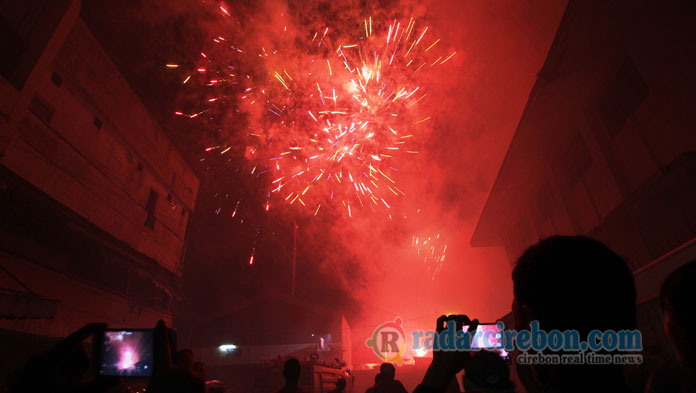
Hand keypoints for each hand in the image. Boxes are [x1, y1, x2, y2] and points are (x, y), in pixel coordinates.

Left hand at [6, 323, 120, 392]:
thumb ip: (97, 386)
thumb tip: (118, 379)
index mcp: (51, 359)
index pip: (75, 337)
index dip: (90, 329)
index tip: (104, 325)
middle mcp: (43, 356)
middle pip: (72, 350)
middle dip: (79, 363)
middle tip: (77, 379)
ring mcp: (37, 360)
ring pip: (65, 356)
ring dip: (72, 368)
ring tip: (67, 383)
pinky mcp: (34, 364)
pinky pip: (56, 361)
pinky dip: (63, 370)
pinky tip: (61, 381)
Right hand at [146, 320, 204, 392]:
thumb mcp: (149, 391)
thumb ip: (150, 378)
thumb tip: (137, 373)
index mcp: (164, 375)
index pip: (161, 347)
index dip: (161, 333)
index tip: (162, 323)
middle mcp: (182, 375)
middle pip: (186, 353)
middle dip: (181, 359)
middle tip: (175, 371)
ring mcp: (197, 382)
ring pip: (199, 365)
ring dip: (192, 371)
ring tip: (185, 384)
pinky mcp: (207, 389)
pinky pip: (207, 380)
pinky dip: (200, 383)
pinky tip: (192, 390)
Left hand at [420, 314, 478, 390]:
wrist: (442, 368)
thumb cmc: (456, 364)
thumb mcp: (468, 360)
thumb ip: (475, 353)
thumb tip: (481, 349)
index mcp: (465, 342)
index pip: (472, 327)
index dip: (475, 322)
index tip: (476, 321)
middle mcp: (455, 336)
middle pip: (461, 318)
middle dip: (466, 318)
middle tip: (467, 322)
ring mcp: (446, 334)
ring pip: (451, 317)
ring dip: (456, 317)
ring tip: (457, 321)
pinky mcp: (438, 333)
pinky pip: (440, 320)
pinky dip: (444, 317)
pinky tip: (447, 320)